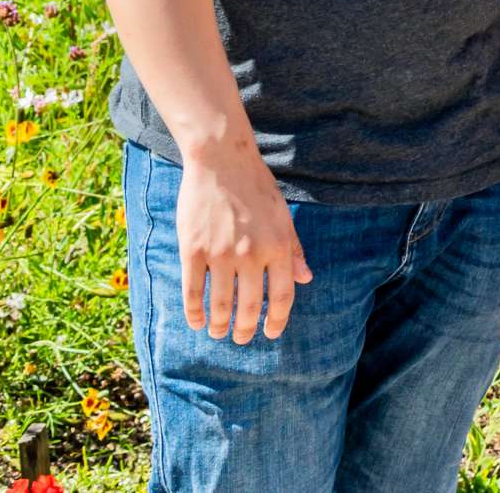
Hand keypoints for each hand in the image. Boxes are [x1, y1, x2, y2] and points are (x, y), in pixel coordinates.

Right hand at [174, 147, 311, 342]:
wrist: (222, 161)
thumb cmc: (256, 187)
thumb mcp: (284, 216)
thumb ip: (294, 249)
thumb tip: (306, 279)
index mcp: (278, 246)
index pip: (282, 296)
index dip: (277, 320)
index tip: (271, 333)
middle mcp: (252, 254)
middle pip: (249, 306)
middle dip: (245, 328)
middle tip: (241, 338)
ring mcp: (220, 253)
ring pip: (220, 304)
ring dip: (219, 325)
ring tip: (218, 333)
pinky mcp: (193, 249)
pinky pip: (193, 291)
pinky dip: (195, 312)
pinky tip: (197, 321)